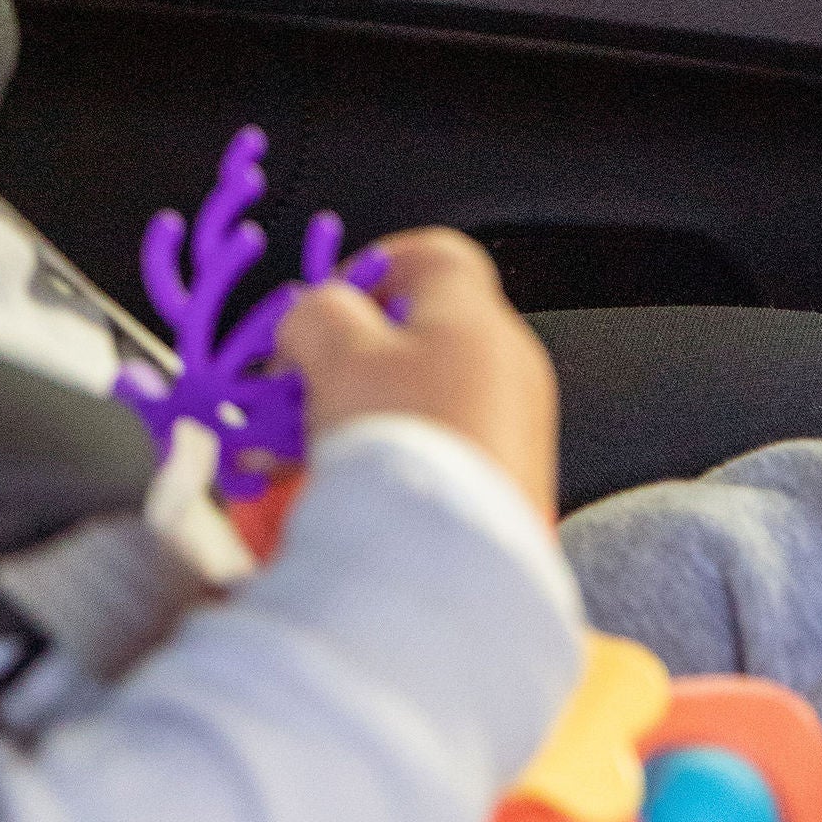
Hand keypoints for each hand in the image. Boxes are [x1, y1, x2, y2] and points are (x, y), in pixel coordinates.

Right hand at [275, 229, 558, 519]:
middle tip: (306, 383)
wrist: (452, 567)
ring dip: (364, 410)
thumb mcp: (335, 353)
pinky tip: (347, 486)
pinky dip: (391, 456)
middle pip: (421, 332)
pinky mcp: (506, 488)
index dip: (372, 267)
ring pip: (423, 396)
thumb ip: (316, 314)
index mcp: (477, 320)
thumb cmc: (402, 445)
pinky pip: (438, 450)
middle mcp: (508, 368)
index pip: (433, 254)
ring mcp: (515, 432)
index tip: (326, 304)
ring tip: (310, 447)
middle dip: (353, 354)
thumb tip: (310, 318)